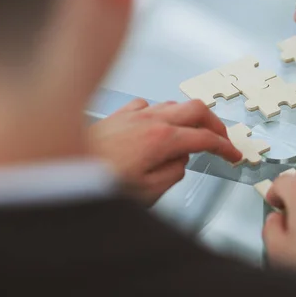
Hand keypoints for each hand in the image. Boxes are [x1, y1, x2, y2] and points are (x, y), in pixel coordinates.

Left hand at [89, 99, 241, 203]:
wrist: (61, 171)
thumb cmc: (101, 182)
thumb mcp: (147, 191)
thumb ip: (173, 173)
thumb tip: (181, 160)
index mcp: (162, 139)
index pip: (206, 138)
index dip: (225, 146)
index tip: (234, 154)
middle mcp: (152, 120)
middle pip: (197, 109)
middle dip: (215, 123)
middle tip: (221, 138)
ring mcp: (135, 114)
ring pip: (174, 104)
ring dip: (189, 118)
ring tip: (192, 134)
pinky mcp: (120, 115)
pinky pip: (149, 106)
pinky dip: (160, 114)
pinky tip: (156, 126)